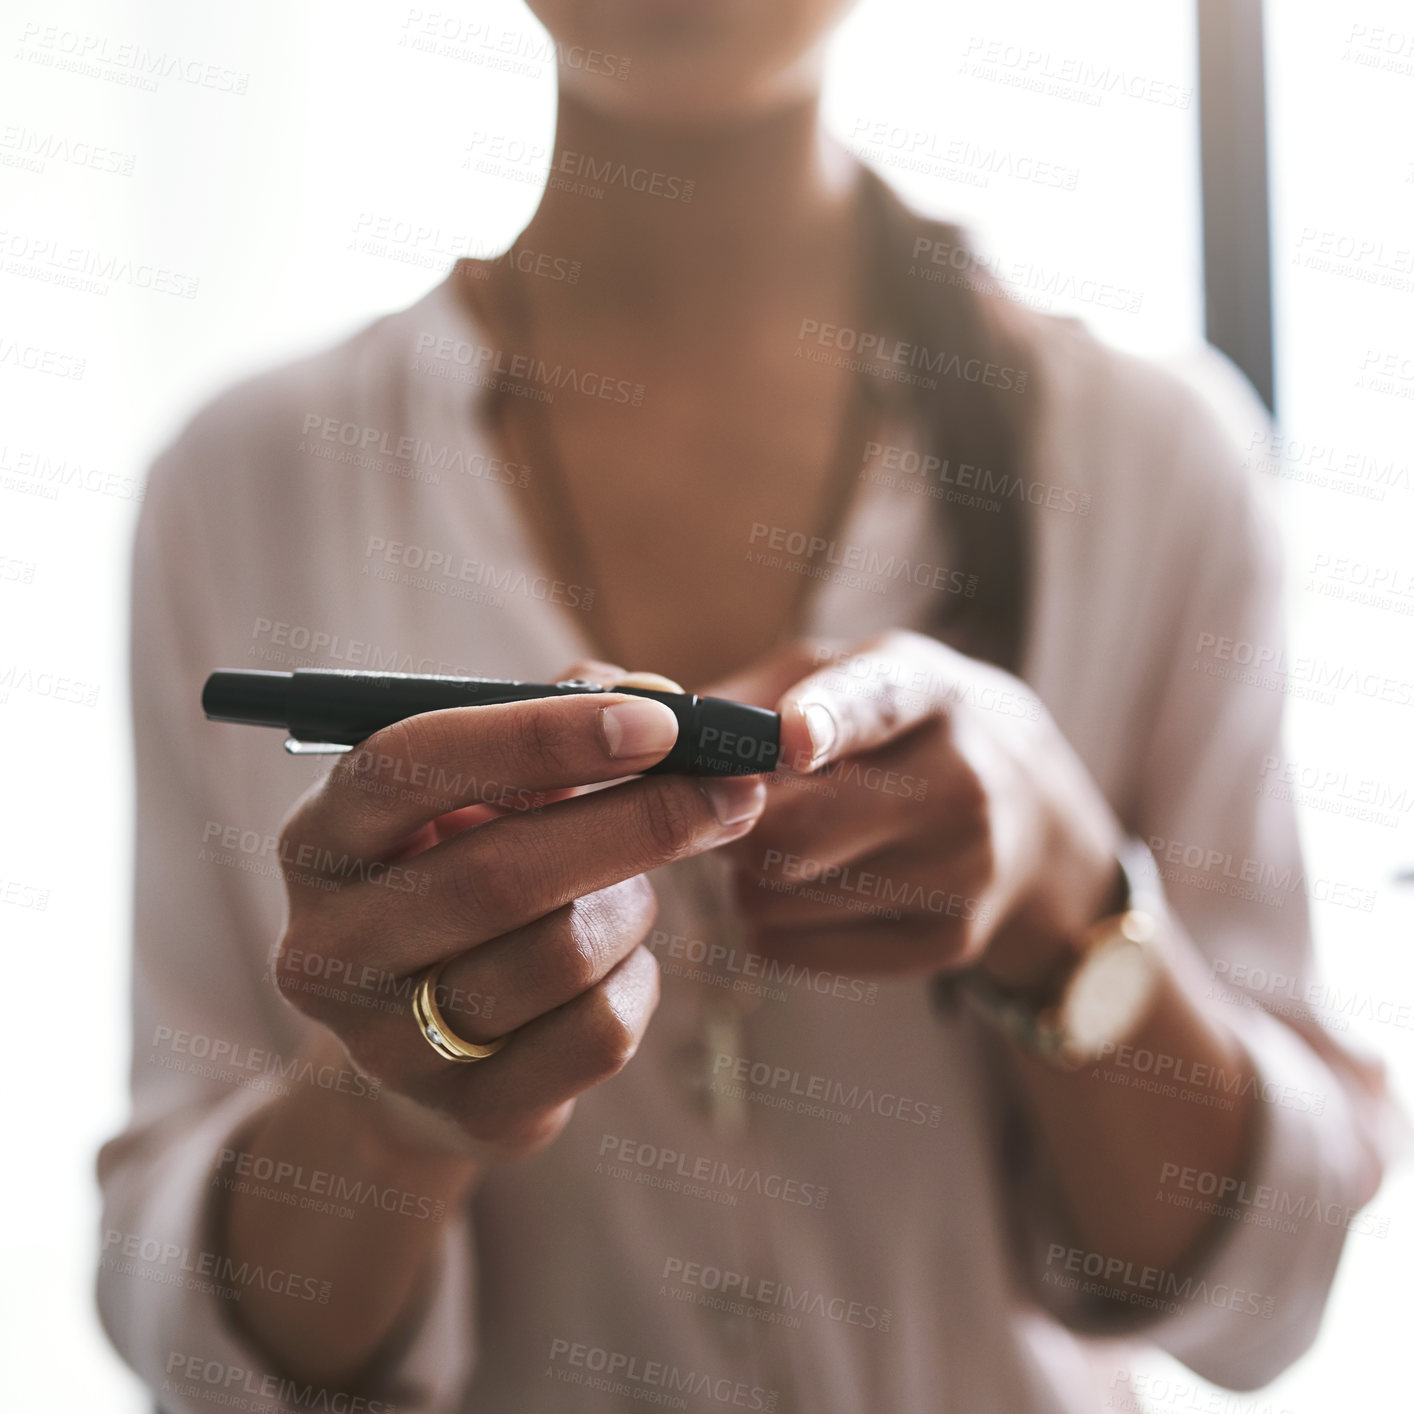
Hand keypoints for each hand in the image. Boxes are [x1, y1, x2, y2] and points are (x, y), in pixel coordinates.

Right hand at [271, 659, 765, 1163]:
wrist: (423, 1049)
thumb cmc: (464, 875)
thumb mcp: (481, 792)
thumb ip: (559, 722)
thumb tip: (659, 697)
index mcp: (318, 839)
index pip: (410, 765)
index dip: (540, 736)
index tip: (661, 720)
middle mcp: (328, 946)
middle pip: (500, 872)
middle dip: (640, 820)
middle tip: (733, 790)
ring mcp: (386, 1046)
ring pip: (564, 954)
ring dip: (634, 907)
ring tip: (633, 893)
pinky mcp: (466, 1115)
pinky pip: (599, 1034)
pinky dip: (639, 980)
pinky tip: (618, 965)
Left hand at [710, 631, 1122, 984]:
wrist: (1033, 815)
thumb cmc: (903, 729)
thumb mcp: (850, 673)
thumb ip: (754, 694)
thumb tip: (655, 729)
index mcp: (928, 693)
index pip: (876, 705)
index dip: (827, 721)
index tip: (790, 737)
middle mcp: (961, 782)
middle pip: (798, 831)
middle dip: (734, 827)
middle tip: (728, 810)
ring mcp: (963, 871)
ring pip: (780, 898)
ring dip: (744, 879)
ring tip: (775, 848)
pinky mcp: (947, 944)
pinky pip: (795, 950)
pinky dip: (770, 926)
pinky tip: (804, 892)